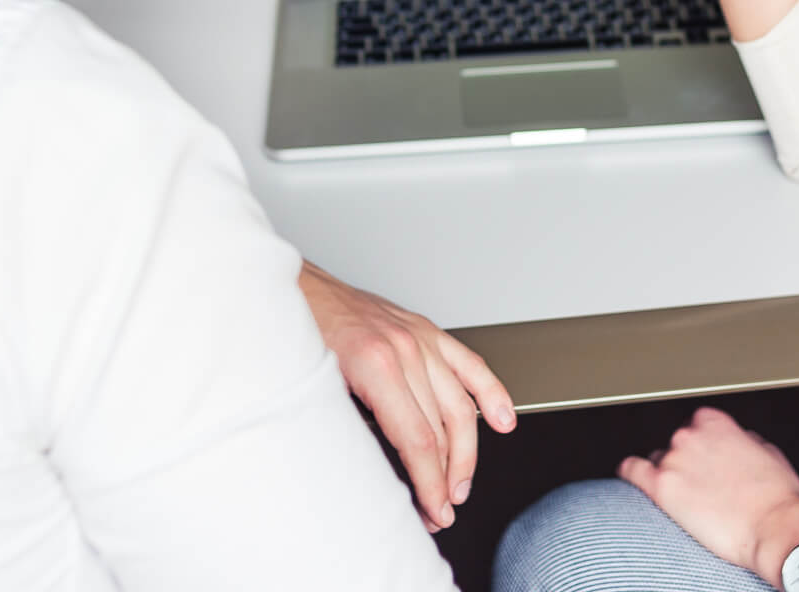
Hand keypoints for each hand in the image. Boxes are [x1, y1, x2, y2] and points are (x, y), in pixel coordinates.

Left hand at [299, 262, 516, 531]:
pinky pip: (470, 365)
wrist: (295, 286)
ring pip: (460, 406)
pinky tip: (503, 420)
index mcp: (376, 365)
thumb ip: (349, 428)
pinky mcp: (425, 332)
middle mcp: (404, 350)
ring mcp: (419, 338)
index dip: (430, 484)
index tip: (434, 512)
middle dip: (445, 479)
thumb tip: (372, 476)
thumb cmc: (299, 333)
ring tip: (460, 486)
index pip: (418, 440)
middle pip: (441, 430)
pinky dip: (491, 394)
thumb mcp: (315, 389)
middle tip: (441, 511)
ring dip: (466, 454)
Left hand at [618, 408, 798, 577]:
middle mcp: (690, 435)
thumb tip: (736, 441)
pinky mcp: (661, 487)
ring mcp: (673, 459)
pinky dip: (629, 472)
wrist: (774, 528)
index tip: (708, 459)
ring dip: (669, 474)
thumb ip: (743, 440)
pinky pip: (632, 470)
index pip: (696, 425)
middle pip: (676, 444)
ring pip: (658, 460)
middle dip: (687, 462)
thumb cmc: (777, 497)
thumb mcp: (769, 453)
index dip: (703, 446)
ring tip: (686, 497)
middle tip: (704, 485)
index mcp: (715, 422)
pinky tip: (630, 476)